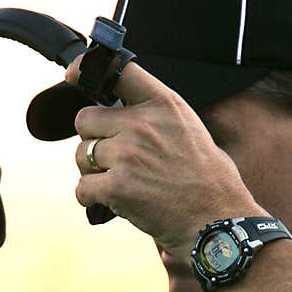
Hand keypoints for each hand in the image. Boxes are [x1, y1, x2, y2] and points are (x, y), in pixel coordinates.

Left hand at [68, 58, 259, 259]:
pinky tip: (111, 203)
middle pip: (85, 119)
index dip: (87, 70)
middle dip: (92, 140)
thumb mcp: (191, 131)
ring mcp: (128, 155)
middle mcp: (142, 124)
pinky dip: (90, 198)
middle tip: (112, 161)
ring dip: (92, 172)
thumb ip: (157, 118)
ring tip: (120, 185)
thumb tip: (126, 118)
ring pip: (80, 155)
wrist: (218, 222)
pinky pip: (82, 188)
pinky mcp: (118, 186)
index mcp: (163, 104)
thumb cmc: (211, 184)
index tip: (73, 73)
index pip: (118, 71)